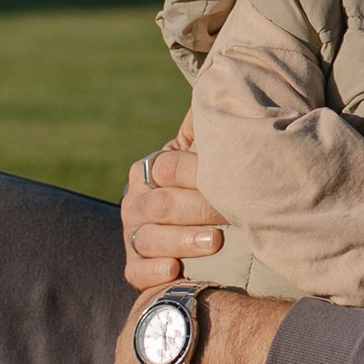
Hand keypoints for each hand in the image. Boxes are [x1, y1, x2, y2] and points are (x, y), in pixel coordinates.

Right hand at [123, 111, 228, 290]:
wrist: (216, 230)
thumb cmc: (220, 183)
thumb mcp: (213, 153)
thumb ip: (213, 128)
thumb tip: (224, 91)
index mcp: (150, 170)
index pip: (164, 170)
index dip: (192, 174)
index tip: (224, 180)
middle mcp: (136, 202)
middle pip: (156, 205)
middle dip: (195, 210)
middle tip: (229, 214)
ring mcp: (134, 235)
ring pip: (146, 238)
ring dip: (180, 240)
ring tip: (214, 242)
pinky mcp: (137, 267)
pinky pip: (135, 271)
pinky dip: (151, 272)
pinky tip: (175, 269)